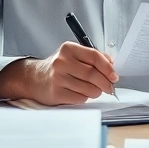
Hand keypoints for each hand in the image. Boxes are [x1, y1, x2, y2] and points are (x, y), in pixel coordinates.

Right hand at [0, 42, 117, 105]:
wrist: (34, 78)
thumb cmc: (58, 67)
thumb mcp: (73, 55)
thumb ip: (92, 58)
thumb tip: (111, 66)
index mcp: (68, 48)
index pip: (95, 57)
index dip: (108, 68)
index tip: (114, 76)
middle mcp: (62, 62)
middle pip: (93, 75)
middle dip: (105, 83)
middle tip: (109, 87)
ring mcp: (58, 78)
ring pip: (88, 89)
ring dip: (95, 92)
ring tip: (92, 90)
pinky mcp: (56, 93)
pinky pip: (80, 99)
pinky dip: (84, 98)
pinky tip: (79, 93)